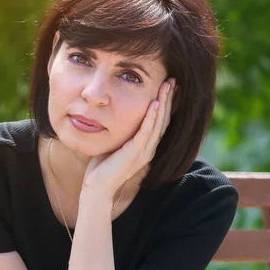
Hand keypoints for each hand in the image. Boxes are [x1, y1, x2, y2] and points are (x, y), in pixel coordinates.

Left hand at [81, 77, 176, 198]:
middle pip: (164, 119)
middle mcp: (149, 149)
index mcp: (146, 147)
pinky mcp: (135, 153)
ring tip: (167, 85)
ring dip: (164, 103)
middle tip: (173, 80)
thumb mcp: (114, 143)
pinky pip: (146, 132)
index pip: (160, 121)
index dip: (166, 104)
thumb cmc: (102, 167)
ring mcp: (144, 152)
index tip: (168, 86)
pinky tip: (155, 103)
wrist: (97, 188)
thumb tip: (116, 114)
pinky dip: (152, 117)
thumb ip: (121, 131)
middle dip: (169, 99)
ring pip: (159, 123)